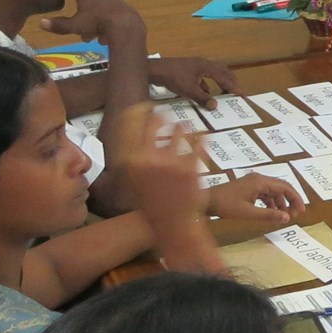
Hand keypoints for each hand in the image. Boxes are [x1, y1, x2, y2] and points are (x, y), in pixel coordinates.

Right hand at [40, 0, 143, 43]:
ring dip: (96, 23)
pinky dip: (108, 26)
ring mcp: (115, 1)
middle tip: (80, 29)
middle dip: (84, 14)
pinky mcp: (126, 10)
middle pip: (89, 1)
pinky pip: (113, 17)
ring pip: (101, 11)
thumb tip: (40, 22)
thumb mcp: (74, 25)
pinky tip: (106, 38)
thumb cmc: (96, 22)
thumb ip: (58, 25)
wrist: (126, 25)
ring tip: (94, 37)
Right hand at [102, 107, 207, 231]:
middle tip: (166, 113)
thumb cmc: (153, 204)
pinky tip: (201, 137)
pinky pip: (200, 140)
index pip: (131, 122)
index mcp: (131, 161)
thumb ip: (132, 158)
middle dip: (161, 113)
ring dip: (183, 126)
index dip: (139, 109)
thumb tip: (130, 135)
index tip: (146, 106)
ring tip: (184, 129)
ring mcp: (172, 162)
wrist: (174, 226)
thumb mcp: (134, 181)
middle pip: (156, 119)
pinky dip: (201, 137)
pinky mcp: (193, 166)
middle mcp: (150, 158)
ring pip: (180, 127)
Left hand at [150, 56, 238, 107]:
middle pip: (222, 71)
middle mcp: (203, 64)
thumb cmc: (173, 78)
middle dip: (231, 81)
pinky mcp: (188, 69)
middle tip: (237, 90)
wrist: (155, 70)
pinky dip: (208, 84)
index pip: (225, 77)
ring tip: (225, 90)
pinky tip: (206, 92)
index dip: (234, 87)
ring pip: (213, 73)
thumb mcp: (189, 90)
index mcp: (206, 67)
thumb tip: (215, 106)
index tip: (242, 94)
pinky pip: (203, 76)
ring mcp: (195, 65)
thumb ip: (203, 98)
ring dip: (220, 81)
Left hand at [206, 173, 303, 226]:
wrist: (205, 201)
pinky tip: (271, 212)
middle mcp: (258, 179)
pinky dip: (271, 203)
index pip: (285, 187)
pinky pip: (265, 193)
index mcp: (260, 181)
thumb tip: (287, 218)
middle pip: (281, 187)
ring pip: (273, 191)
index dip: (295, 198)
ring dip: (281, 203)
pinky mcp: (248, 188)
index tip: (301, 211)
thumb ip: (269, 215)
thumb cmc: (225, 205)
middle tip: (295, 215)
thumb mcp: (248, 212)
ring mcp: (253, 183)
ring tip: (284, 216)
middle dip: (290, 201)